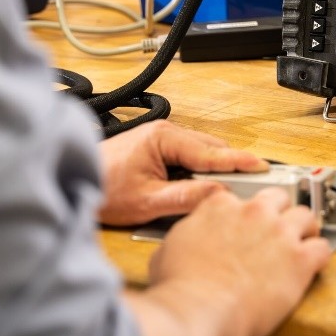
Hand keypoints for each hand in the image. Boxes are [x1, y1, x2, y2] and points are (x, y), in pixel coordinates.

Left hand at [97, 120, 267, 225]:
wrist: (73, 180)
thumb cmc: (103, 188)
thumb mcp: (147, 202)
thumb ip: (185, 198)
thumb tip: (218, 195)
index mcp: (164, 138)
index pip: (211, 153)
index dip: (239, 162)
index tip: (262, 167)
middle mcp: (166, 133)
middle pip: (211, 151)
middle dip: (228, 170)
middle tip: (245, 191)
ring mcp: (162, 139)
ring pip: (202, 154)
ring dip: (211, 173)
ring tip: (221, 196)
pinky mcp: (159, 149)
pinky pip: (189, 158)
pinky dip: (197, 173)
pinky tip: (197, 191)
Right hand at [128, 187, 331, 335]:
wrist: (199, 312)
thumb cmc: (180, 287)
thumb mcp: (168, 249)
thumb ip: (187, 234)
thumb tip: (188, 240)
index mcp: (220, 206)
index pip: (241, 197)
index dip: (244, 212)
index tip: (246, 223)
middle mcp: (253, 212)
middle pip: (278, 198)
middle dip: (279, 212)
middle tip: (277, 230)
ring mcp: (279, 233)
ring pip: (306, 215)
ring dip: (304, 229)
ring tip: (301, 243)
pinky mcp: (300, 259)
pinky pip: (323, 248)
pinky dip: (320, 256)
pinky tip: (314, 265)